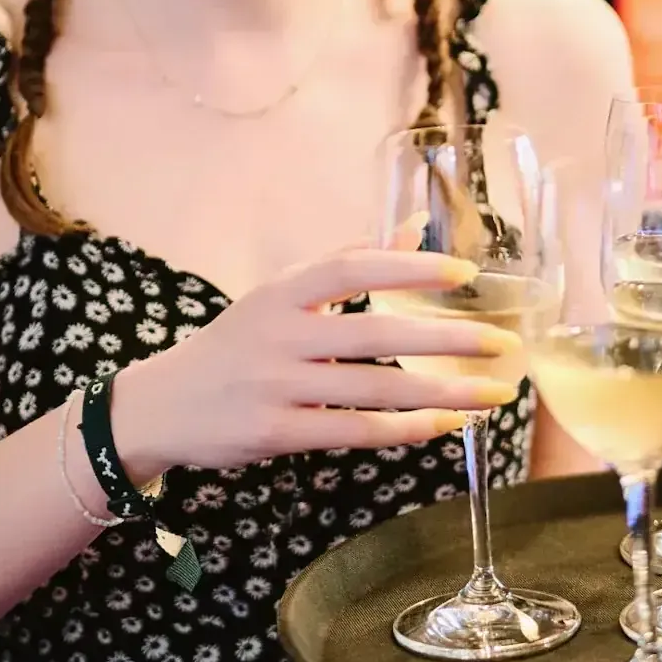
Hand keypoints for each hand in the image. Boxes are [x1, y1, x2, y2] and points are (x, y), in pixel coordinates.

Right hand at [118, 245, 519, 475]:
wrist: (159, 407)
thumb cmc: (234, 347)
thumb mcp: (279, 297)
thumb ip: (343, 264)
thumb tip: (411, 229)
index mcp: (282, 292)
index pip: (352, 268)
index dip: (408, 269)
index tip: (463, 273)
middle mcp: (278, 334)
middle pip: (375, 333)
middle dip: (446, 340)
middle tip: (502, 344)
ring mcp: (275, 386)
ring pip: (373, 389)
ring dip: (441, 393)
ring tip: (491, 394)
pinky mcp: (274, 433)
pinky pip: (351, 431)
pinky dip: (402, 430)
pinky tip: (442, 426)